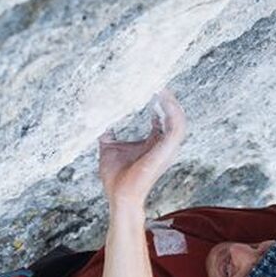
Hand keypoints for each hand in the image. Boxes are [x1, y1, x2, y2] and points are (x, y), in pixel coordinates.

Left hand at [97, 88, 186, 209]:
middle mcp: (163, 145)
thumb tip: (96, 124)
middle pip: (174, 115)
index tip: (150, 85)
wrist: (119, 195)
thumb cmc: (115, 177)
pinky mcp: (166, 151)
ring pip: (179, 119)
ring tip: (160, 88)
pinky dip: (172, 112)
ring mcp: (167, 148)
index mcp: (153, 143)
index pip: (163, 117)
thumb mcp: (108, 148)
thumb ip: (106, 135)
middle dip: (168, 98)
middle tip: (157, 81)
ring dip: (172, 103)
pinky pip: (176, 127)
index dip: (159, 101)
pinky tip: (161, 99)